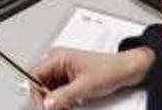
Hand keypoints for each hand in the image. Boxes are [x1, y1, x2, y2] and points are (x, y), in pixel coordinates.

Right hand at [28, 47, 154, 109]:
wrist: (127, 70)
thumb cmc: (110, 69)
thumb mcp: (84, 86)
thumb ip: (63, 96)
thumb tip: (47, 104)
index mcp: (58, 57)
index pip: (35, 76)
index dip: (37, 93)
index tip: (45, 107)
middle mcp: (58, 61)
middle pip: (40, 83)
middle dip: (47, 99)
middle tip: (55, 109)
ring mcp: (63, 69)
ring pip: (49, 89)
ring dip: (55, 101)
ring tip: (66, 107)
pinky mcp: (69, 77)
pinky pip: (58, 90)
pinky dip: (61, 100)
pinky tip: (70, 104)